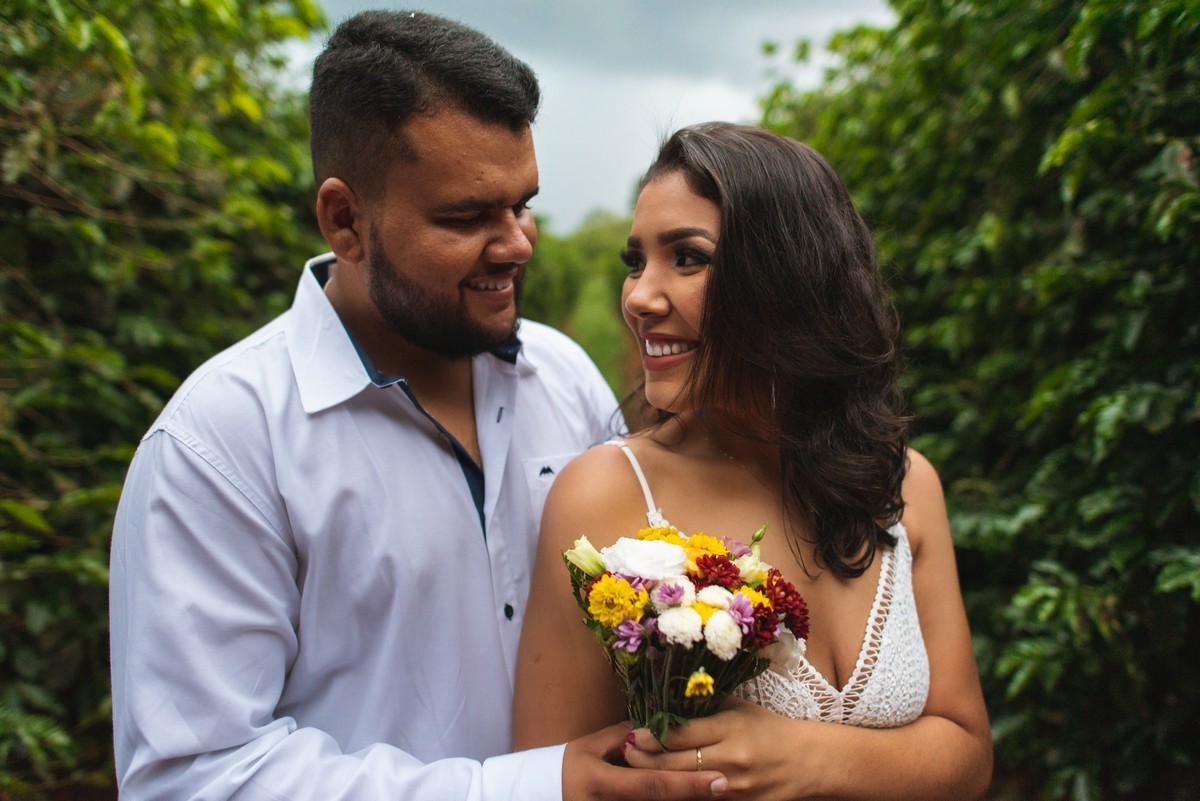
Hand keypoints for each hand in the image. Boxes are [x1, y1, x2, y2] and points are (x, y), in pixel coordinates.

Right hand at [563, 721, 728, 800]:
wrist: (545, 796)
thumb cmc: (569, 766)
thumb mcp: (592, 747)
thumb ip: (626, 736)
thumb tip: (662, 724)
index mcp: (602, 783)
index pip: (654, 785)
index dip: (689, 784)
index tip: (720, 781)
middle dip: (696, 799)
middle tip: (729, 787)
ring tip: (714, 793)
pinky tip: (692, 797)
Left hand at [622, 699, 817, 800]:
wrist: (808, 763)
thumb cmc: (771, 729)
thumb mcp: (740, 709)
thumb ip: (707, 708)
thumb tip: (668, 704)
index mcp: (731, 728)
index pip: (680, 734)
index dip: (651, 734)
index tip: (632, 732)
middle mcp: (731, 759)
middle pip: (674, 763)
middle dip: (644, 758)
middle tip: (625, 751)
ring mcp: (734, 787)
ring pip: (683, 786)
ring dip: (657, 777)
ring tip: (637, 767)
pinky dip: (681, 793)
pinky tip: (665, 786)